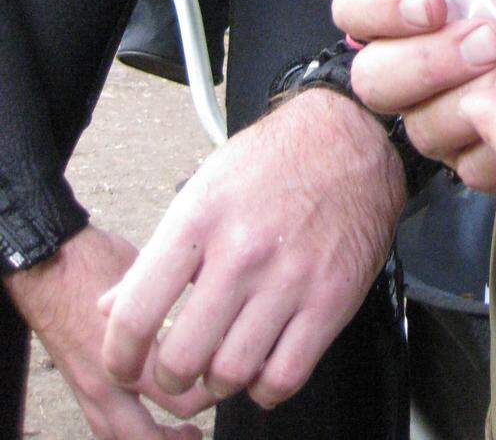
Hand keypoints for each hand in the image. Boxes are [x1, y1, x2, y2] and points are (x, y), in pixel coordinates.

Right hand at [5, 224, 209, 439]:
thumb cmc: (97, 263)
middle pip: (152, 431)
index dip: (212, 389)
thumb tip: (212, 305)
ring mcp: (90, 390)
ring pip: (123, 438)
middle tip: (211, 406)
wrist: (49, 267)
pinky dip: (130, 434)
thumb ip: (173, 298)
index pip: (179, 394)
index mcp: (129, 350)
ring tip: (187, 435)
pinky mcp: (81, 390)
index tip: (230, 369)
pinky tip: (153, 424)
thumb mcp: (145, 275)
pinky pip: (104, 427)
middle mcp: (108, 380)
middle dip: (186, 428)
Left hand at [100, 88, 404, 409]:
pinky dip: (265, 388)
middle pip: (183, 358)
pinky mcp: (332, 298)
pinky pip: (285, 376)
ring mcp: (291, 278)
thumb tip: (111, 307)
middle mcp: (243, 252)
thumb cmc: (274, 160)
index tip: (124, 366)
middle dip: (170, 375)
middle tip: (177, 365)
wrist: (352, 138)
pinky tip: (262, 365)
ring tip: (221, 361)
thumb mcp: (205, 187)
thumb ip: (157, 253)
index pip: (137, 314)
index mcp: (201, 219)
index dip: (120, 357)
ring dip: (218, 382)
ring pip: (232, 375)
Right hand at [333, 0, 495, 192]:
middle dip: (431, 61)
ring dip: (474, 103)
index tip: (433, 3)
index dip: (379, 7)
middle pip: (377, 78)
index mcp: (425, 13)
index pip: (357, 7)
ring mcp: (446, 120)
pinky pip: (472, 166)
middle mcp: (422, 69)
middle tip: (491, 42)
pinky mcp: (481, 161)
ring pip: (424, 127)